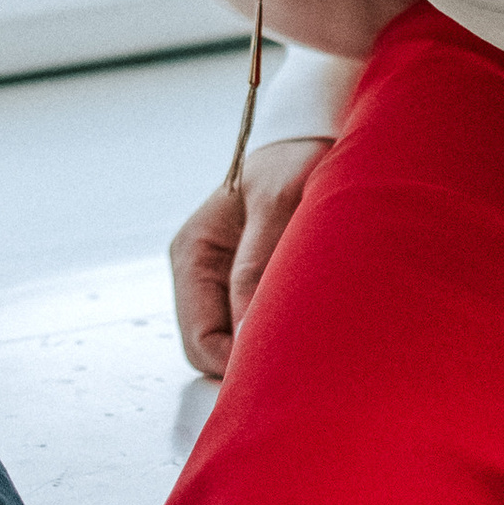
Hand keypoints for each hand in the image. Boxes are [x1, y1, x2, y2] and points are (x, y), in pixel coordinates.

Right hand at [171, 135, 333, 379]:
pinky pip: (258, 324)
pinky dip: (280, 330)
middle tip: (302, 354)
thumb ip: (256, 267)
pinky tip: (309, 319)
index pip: (200, 340)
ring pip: (237, 341)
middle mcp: (200, 273)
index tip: (282, 366)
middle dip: (251, 358)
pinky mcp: (251, 283)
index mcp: (192, 253)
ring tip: (310, 331)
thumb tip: (243, 334)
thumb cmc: (291, 161)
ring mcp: (224, 280)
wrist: (310, 138)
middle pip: (215, 348)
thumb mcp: (276, 206)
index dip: (236, 363)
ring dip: (267, 344)